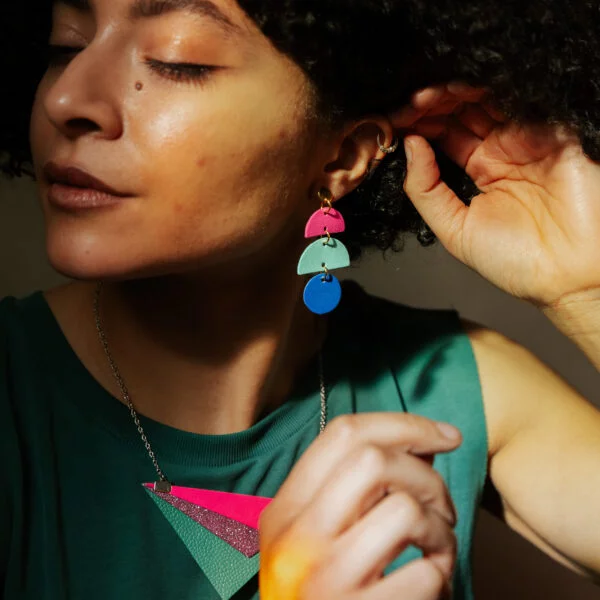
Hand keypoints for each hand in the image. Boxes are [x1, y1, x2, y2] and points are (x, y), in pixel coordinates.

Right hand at [259, 414, 461, 599]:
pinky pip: (425, 574)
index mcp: (285, 509)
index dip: (404, 424)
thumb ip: (360, 488)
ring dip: (440, 527)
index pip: (343, 434)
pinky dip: (442, 574)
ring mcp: (325, 579)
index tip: (445, 435)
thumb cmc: (326, 589)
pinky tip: (433, 583)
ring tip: (438, 547)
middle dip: (425, 474)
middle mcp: (296, 538)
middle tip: (441, 503)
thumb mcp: (321, 534)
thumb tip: (423, 444)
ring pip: (405, 511)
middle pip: (372, 461)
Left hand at [391, 83, 599, 308]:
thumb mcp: (454, 230)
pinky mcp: (554, 130)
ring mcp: (528, 137)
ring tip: (425, 96)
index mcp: (480, 171)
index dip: (420, 126)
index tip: (395, 121)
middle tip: (408, 104)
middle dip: (431, 105)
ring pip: (485, 99)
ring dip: (452, 93)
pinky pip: (518, 100)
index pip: (444, 136)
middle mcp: (503, 150)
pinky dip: (488, 91)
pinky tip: (459, 91)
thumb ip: (427, 191)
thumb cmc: (518, 261)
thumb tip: (410, 146)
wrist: (568, 274)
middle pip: (461, 112)